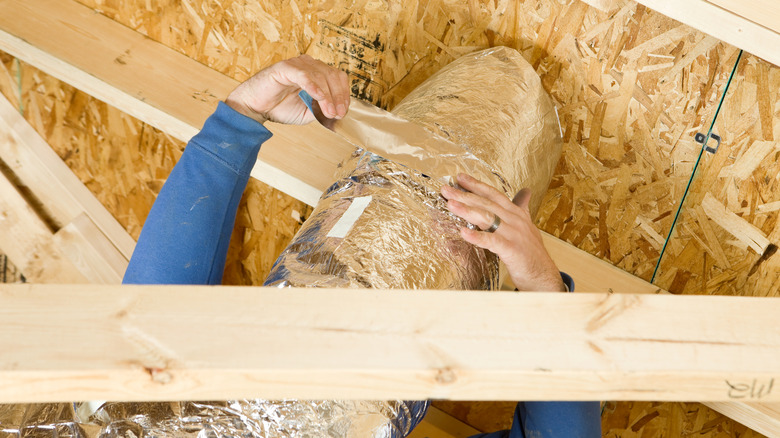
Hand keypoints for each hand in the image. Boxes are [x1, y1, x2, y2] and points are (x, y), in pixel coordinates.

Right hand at [225, 55, 349, 124]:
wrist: (254, 108)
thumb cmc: (279, 108)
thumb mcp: (308, 112)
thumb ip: (322, 109)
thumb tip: (338, 112)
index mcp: (316, 73)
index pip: (338, 77)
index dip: (344, 94)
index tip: (343, 111)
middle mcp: (308, 65)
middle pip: (332, 75)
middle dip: (338, 96)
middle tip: (337, 114)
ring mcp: (297, 65)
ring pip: (320, 75)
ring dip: (328, 96)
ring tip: (329, 112)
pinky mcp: (284, 68)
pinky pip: (303, 74)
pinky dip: (313, 86)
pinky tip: (318, 97)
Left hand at [441, 173, 565, 291]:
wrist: (544, 275)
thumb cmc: (531, 252)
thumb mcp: (527, 226)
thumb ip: (522, 208)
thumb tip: (525, 191)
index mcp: (517, 213)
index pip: (494, 194)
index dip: (476, 185)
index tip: (459, 178)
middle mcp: (516, 220)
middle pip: (487, 203)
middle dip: (465, 195)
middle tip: (446, 189)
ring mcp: (514, 235)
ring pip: (488, 218)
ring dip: (467, 210)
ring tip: (450, 205)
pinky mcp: (512, 250)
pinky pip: (492, 241)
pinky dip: (477, 237)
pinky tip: (463, 233)